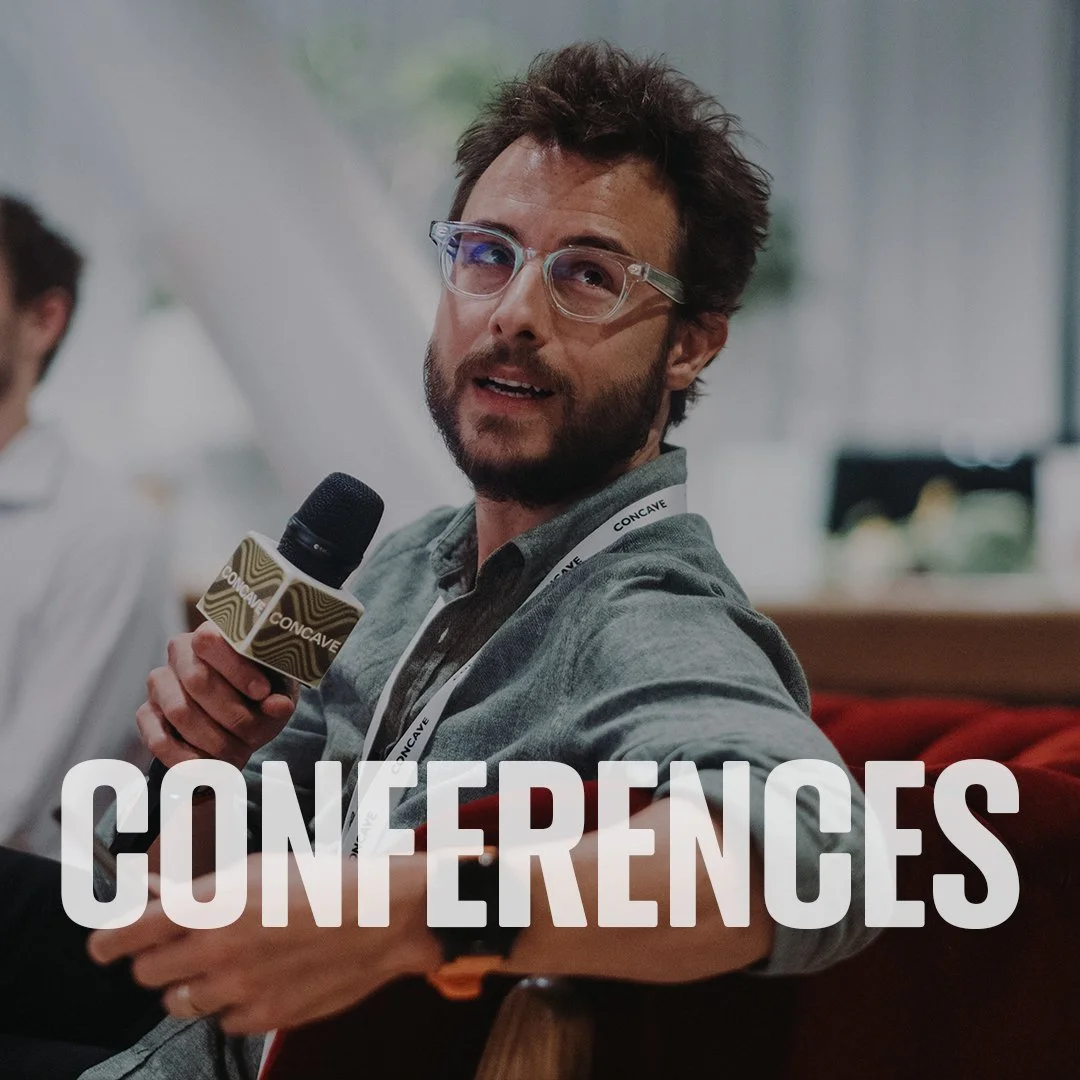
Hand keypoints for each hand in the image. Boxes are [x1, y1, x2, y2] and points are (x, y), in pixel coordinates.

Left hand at [87, 853, 440, 1034]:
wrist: (381, 916)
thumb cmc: (323, 881)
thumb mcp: (256, 869)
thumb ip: (198, 887)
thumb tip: (152, 891)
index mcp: (210, 905)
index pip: (127, 933)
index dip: (107, 941)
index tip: (103, 945)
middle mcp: (215, 950)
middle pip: (147, 974)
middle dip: (157, 960)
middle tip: (180, 947)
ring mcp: (238, 989)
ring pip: (180, 1003)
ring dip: (191, 985)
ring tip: (226, 964)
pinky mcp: (263, 1017)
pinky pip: (224, 1021)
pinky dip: (233, 1004)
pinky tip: (260, 979)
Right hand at [139, 622, 296, 769]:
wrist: (240, 718)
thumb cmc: (261, 696)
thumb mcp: (277, 692)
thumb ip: (279, 697)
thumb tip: (279, 705)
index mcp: (213, 633)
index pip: (211, 640)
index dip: (236, 668)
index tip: (262, 693)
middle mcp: (179, 652)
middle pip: (198, 680)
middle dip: (231, 714)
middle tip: (253, 735)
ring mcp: (160, 682)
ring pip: (179, 711)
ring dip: (213, 740)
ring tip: (237, 755)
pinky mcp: (146, 713)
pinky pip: (157, 739)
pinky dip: (186, 759)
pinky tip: (210, 768)